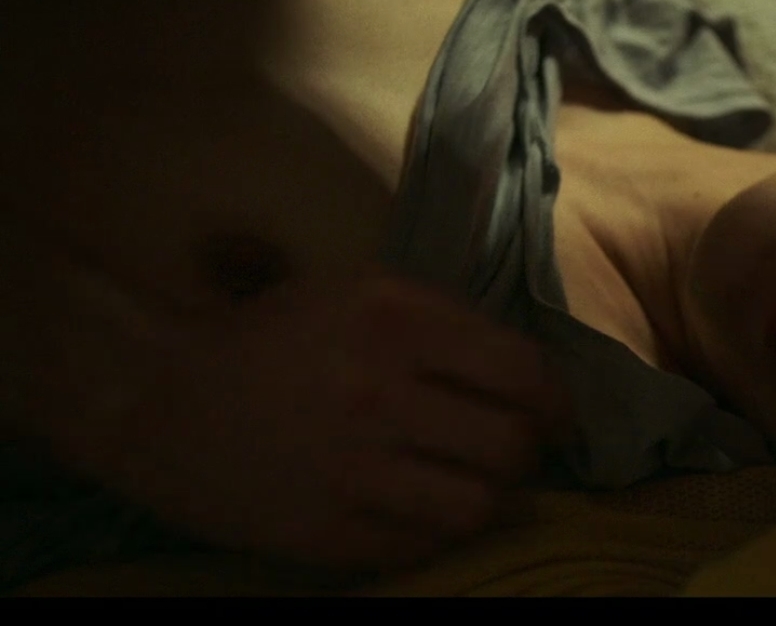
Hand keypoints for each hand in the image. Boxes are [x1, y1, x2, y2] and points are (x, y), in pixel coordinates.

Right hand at [28, 264, 569, 569]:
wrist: (159, 396)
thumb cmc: (271, 336)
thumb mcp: (357, 293)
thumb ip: (444, 322)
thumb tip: (530, 375)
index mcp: (393, 319)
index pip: (522, 371)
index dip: (555, 400)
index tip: (554, 413)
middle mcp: (378, 391)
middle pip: (511, 444)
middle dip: (529, 452)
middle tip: (518, 451)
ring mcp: (351, 468)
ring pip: (478, 504)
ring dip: (494, 498)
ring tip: (480, 485)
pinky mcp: (326, 531)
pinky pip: (424, 545)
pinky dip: (440, 530)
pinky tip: (428, 509)